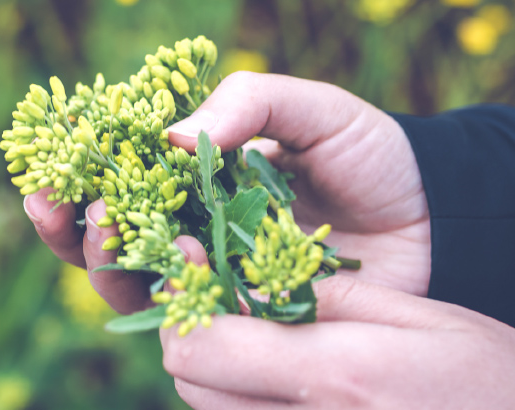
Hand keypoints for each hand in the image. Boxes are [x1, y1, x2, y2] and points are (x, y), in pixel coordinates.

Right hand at [24, 72, 430, 313]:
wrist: (432, 215)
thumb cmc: (367, 154)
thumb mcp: (310, 107)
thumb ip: (248, 102)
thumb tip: (169, 134)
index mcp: (193, 181)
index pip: (119, 184)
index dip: (76, 181)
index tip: (46, 172)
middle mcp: (192, 231)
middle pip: (109, 243)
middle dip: (76, 228)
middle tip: (75, 208)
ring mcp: (216, 278)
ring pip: (137, 285)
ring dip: (110, 263)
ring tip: (115, 230)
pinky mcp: (246, 318)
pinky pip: (194, 318)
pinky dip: (172, 297)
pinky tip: (179, 266)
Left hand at [160, 273, 514, 408]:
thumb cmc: (489, 376)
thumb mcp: (415, 314)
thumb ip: (325, 297)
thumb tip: (255, 287)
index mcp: (334, 374)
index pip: (201, 349)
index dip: (185, 307)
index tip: (195, 272)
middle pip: (191, 383)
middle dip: (194, 335)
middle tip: (226, 302)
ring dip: (215, 369)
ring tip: (255, 336)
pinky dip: (242, 399)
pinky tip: (279, 375)